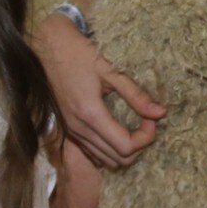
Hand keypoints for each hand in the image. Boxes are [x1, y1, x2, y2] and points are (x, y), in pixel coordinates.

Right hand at [33, 9, 166, 168]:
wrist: (46, 47)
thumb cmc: (77, 52)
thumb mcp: (110, 69)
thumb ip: (135, 94)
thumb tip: (160, 112)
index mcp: (90, 114)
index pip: (126, 146)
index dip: (146, 137)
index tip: (152, 118)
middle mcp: (79, 129)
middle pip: (119, 159)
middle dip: (139, 144)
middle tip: (146, 122)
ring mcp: (71, 132)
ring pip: (106, 160)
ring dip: (125, 149)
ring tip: (134, 126)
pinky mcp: (68, 130)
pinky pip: (93, 152)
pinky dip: (110, 149)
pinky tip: (117, 130)